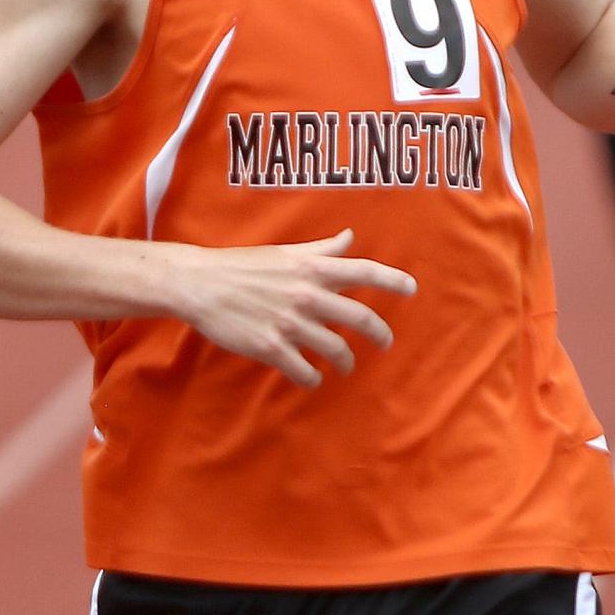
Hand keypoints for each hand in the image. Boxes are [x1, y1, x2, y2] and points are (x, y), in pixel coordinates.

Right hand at [169, 229, 416, 387]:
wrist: (202, 283)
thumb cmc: (244, 265)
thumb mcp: (286, 252)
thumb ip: (322, 249)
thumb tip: (350, 237)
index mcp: (312, 268)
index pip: (363, 271)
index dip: (392, 280)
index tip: (412, 290)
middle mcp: (307, 294)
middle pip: (359, 317)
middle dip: (379, 333)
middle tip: (385, 342)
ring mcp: (290, 323)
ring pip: (335, 349)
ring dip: (345, 360)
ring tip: (345, 364)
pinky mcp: (271, 347)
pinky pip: (304, 371)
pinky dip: (313, 377)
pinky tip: (312, 377)